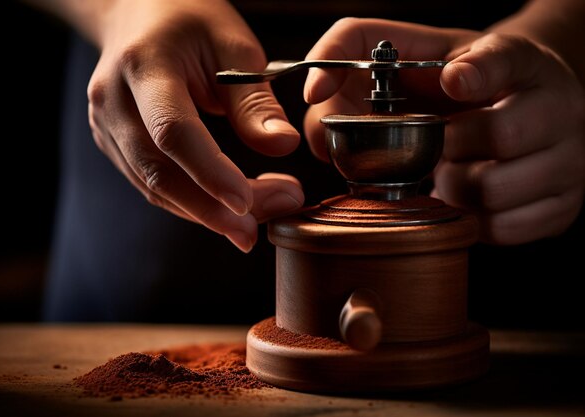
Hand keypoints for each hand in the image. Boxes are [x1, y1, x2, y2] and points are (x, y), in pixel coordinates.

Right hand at [86, 0, 303, 251]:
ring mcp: (105, 124)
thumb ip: (254, 98)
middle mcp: (113, 99)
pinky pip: (149, 183)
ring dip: (202, 213)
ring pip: (152, 187)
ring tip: (250, 223)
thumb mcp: (232, 43)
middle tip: (256, 231)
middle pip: (158, 171)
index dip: (210, 173)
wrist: (136, 12)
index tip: (248, 204)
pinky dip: (187, 202)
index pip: (173, 131)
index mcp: (143, 65)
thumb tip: (283, 146)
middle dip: (209, 210)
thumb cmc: (189, 20)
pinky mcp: (112, 142)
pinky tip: (221, 208)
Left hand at [303, 18, 584, 244]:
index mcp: (519, 62)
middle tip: (433, 146)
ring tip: (448, 171)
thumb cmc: (452, 86)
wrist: (519, 109)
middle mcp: (557, 106)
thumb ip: (353, 51)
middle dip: (443, 147)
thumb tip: (315, 94)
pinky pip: (502, 228)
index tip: (452, 80)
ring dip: (452, 187)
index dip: (479, 71)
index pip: (507, 58)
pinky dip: (470, 218)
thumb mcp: (413, 52)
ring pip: (492, 190)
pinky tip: (465, 194)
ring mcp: (569, 159)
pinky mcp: (563, 206)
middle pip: (497, 135)